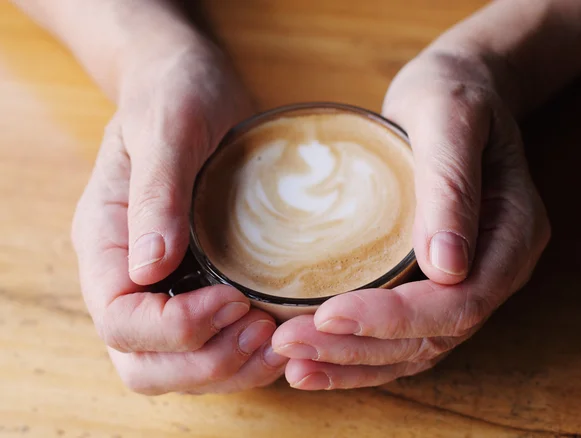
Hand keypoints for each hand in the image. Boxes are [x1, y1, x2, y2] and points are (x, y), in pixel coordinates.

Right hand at [71, 44, 286, 394]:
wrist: (191, 84)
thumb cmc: (173, 94)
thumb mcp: (166, 129)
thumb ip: (156, 195)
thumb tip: (150, 268)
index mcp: (104, 240)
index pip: (119, 319)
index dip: (176, 328)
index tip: (234, 301)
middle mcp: (126, 272)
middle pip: (142, 361)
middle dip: (203, 364)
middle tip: (261, 335)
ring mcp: (161, 283)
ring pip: (175, 365)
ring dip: (226, 369)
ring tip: (276, 343)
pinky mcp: (195, 281)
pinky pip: (207, 342)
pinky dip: (240, 355)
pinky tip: (277, 335)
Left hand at [272, 49, 549, 389]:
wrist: (454, 93)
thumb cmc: (452, 95)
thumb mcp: (450, 118)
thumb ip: (451, 184)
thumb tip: (445, 264)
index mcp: (512, 233)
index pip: (460, 302)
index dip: (396, 319)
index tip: (329, 315)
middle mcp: (492, 268)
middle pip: (432, 337)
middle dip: (357, 349)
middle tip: (289, 347)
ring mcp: (464, 279)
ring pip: (413, 348)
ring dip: (351, 363)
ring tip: (293, 365)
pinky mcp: (430, 280)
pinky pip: (400, 335)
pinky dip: (356, 354)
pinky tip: (314, 362)